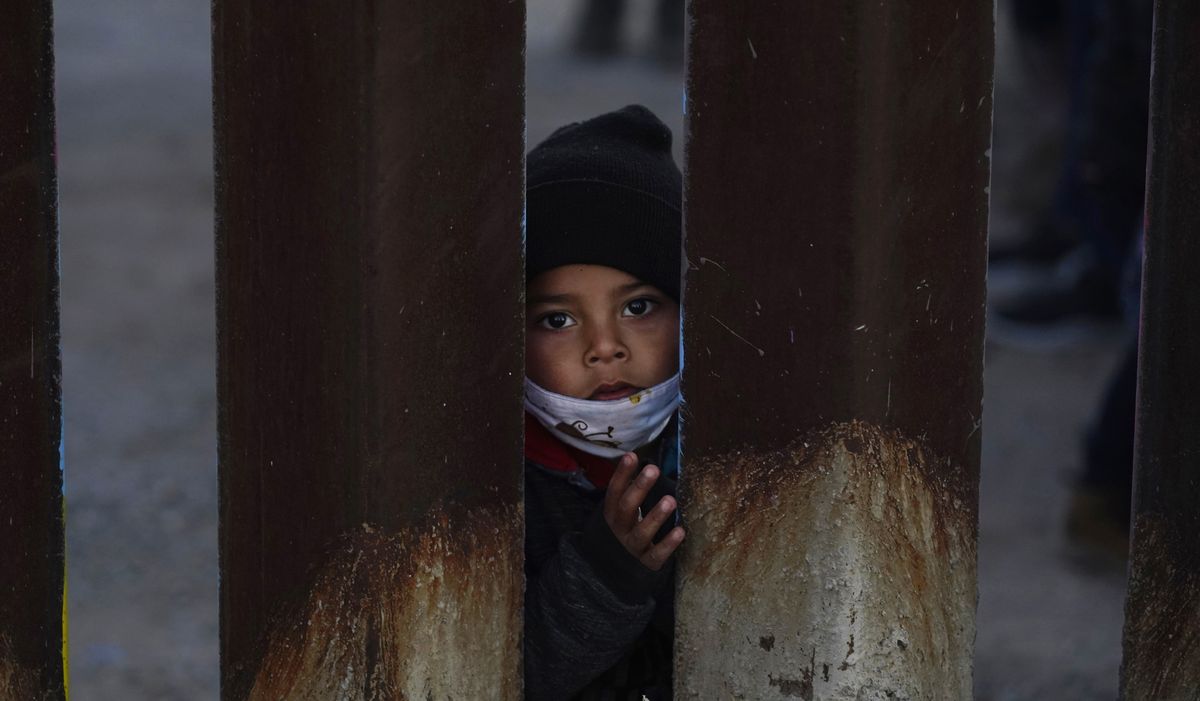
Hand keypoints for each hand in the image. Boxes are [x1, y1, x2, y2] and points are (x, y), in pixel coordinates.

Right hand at [603, 452, 685, 570]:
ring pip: (641, 532)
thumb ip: (633, 492)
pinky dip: (668, 543)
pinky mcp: (646, 563)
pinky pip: (657, 555)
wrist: (617, 573)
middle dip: (639, 487)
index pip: (614, 491)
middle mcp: (620, 529)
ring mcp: (632, 547)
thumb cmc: (628, 532)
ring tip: (670, 500)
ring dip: (656, 516)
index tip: (632, 456)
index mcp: (613, 514)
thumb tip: (647, 463)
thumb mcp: (624, 513)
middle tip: (653, 469)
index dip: (622, 474)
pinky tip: (681, 531)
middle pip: (626, 507)